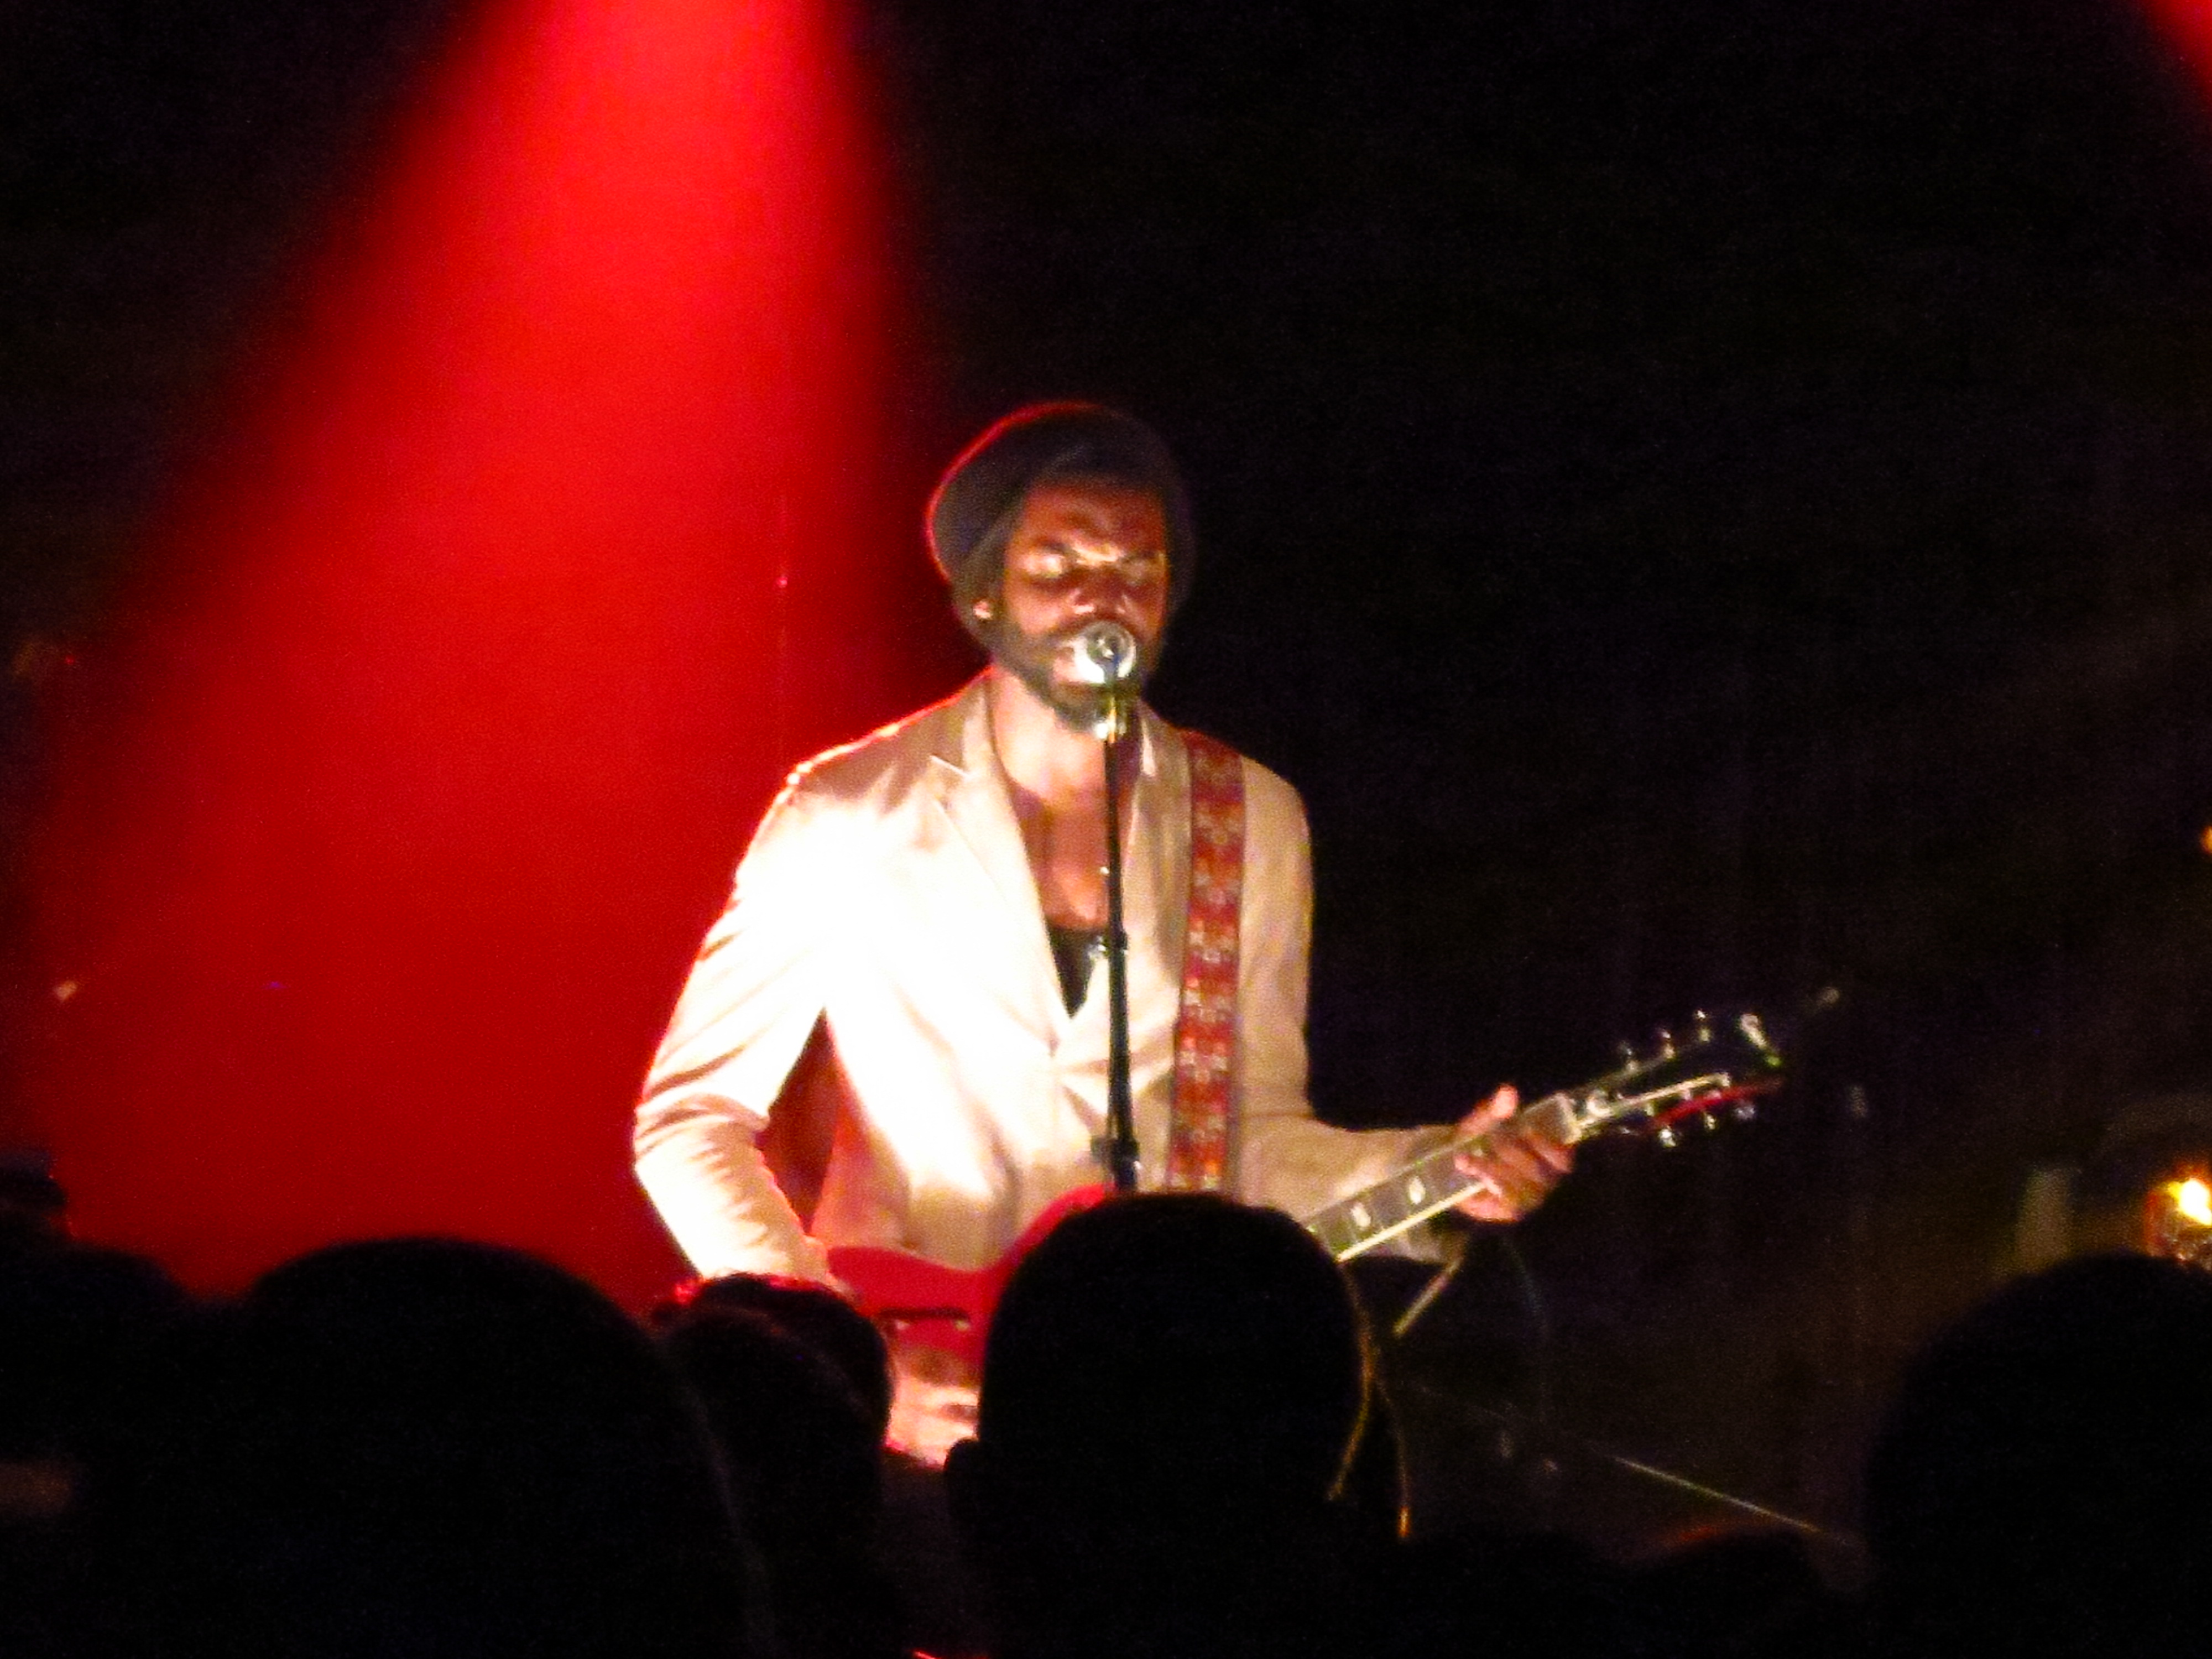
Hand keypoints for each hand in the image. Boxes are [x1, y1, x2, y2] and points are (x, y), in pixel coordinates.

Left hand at [1452, 1084, 1573, 1223]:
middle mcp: (1546, 1180)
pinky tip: (1469, 1167)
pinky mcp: (1513, 1211)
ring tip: (1468, 1155)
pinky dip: (1487, 1180)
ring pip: (1522, 1187)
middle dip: (1512, 1151)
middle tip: (1491, 1139)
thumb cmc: (1481, 1140)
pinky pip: (1508, 1200)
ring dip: (1494, 1167)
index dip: (1548, 1145)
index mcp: (1550, 1157)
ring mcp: (1531, 1199)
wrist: (1455, 1166)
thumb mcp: (1486, 1121)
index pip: (1564, 1158)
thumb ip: (1497, 1109)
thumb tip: (1508, 1091)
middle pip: (1539, 1171)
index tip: (1526, 1128)